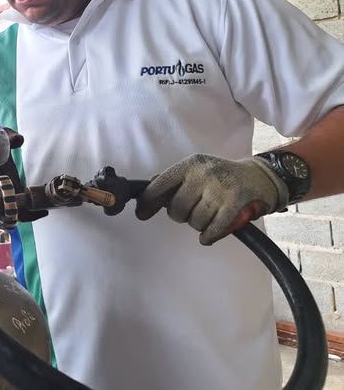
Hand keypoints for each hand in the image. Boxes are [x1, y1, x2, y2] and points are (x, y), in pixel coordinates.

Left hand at [135, 154, 288, 244]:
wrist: (259, 176)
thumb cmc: (220, 177)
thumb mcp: (196, 171)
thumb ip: (173, 182)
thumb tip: (146, 199)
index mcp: (190, 164)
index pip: (160, 185)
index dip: (148, 202)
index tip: (141, 214)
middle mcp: (204, 173)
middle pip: (177, 208)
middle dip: (180, 215)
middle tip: (191, 211)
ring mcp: (221, 188)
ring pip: (194, 221)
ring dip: (198, 225)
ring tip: (207, 215)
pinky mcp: (236, 203)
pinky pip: (213, 229)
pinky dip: (208, 236)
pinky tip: (207, 236)